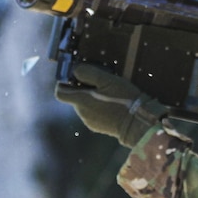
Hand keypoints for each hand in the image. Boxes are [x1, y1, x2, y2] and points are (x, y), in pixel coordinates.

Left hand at [54, 63, 168, 147]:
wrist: (137, 122)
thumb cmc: (123, 99)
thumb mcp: (107, 80)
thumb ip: (88, 73)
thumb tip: (75, 70)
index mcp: (81, 101)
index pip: (60, 92)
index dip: (63, 83)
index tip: (73, 77)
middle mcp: (81, 113)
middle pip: (74, 98)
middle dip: (82, 89)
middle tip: (98, 81)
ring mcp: (89, 121)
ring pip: (84, 105)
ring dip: (90, 98)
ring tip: (107, 92)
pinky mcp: (97, 127)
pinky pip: (92, 114)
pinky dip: (97, 107)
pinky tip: (111, 103)